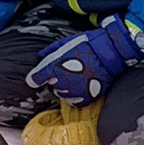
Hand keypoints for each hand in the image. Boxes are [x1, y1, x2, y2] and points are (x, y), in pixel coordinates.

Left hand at [26, 14, 143, 105]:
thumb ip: (50, 52)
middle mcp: (60, 82)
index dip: (35, 79)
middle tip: (66, 71)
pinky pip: (75, 101)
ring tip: (75, 77)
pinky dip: (76, 96)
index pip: (35, 79)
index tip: (34, 79)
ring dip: (66, 88)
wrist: (108, 52)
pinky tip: (80, 87)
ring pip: (62, 94)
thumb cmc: (86, 45)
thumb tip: (41, 57)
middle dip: (56, 80)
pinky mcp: (86, 97)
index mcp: (52, 68)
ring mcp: (73, 91)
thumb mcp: (64, 43)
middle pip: (51, 87)